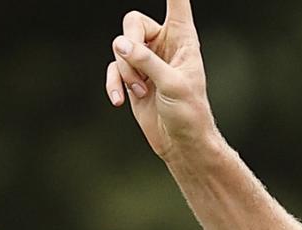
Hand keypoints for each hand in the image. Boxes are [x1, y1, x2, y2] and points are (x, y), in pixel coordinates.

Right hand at [105, 0, 216, 158]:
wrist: (182, 143)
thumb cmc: (189, 113)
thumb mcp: (173, 85)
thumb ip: (146, 62)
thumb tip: (119, 45)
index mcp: (183, 37)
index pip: (177, 0)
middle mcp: (164, 42)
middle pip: (132, 22)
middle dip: (129, 47)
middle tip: (139, 72)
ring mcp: (146, 59)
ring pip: (118, 48)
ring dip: (125, 72)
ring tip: (141, 92)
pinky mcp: (133, 76)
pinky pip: (112, 68)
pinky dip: (114, 84)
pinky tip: (121, 102)